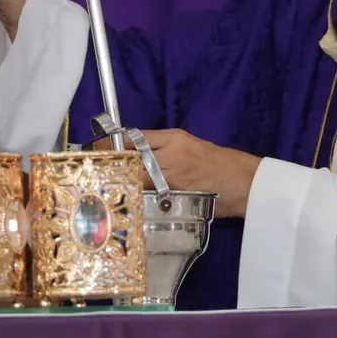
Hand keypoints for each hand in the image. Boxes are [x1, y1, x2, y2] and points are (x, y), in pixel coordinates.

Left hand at [97, 129, 260, 217]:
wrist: (244, 182)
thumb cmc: (218, 163)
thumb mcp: (190, 146)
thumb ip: (164, 148)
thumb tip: (136, 154)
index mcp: (175, 138)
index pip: (135, 137)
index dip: (113, 144)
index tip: (95, 148)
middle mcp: (171, 154)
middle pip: (131, 157)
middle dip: (111, 163)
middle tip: (92, 170)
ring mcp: (173, 175)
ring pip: (137, 177)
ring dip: (120, 181)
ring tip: (104, 186)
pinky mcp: (177, 194)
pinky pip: (149, 195)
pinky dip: (137, 196)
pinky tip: (126, 200)